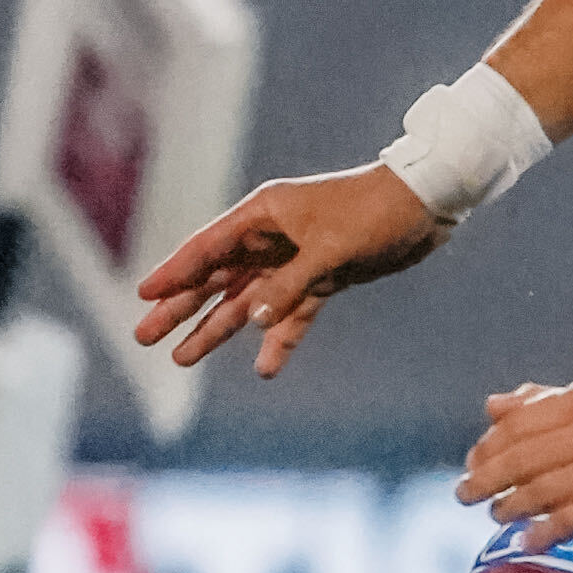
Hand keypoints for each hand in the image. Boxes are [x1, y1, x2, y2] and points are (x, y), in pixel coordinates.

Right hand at [135, 165, 446, 380]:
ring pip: (245, 301)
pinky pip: (291, 315)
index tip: (144, 294)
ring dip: (216, 330)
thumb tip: (252, 319)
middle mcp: (272, 237)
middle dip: (181, 308)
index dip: (175, 272)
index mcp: (264, 214)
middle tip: (145, 336)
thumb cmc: (376, 211)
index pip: (208, 247)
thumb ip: (290, 284)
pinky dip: (279, 340)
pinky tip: (264, 368)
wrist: (428, 205)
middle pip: (216, 277)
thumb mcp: (331, 248)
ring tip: (182, 358)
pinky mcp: (322, 280)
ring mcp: (295, 261)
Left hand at [457, 378, 572, 552]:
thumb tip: (493, 406)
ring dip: (513, 506)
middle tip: (465, 496)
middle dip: (488, 478)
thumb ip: (545, 405)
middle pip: (526, 456)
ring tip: (496, 517)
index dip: (488, 446)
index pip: (521, 422)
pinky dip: (547, 532)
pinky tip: (529, 542)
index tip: (470, 466)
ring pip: (547, 488)